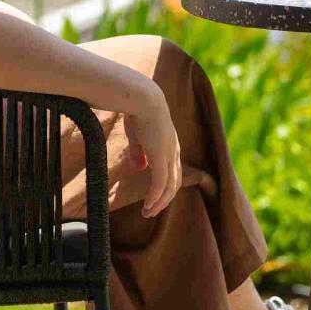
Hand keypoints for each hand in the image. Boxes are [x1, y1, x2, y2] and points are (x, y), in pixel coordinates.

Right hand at [123, 86, 181, 218]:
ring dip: (160, 202)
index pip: (172, 169)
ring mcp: (169, 154)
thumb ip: (139, 151)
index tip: (153, 196)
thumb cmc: (135, 108)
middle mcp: (173, 150)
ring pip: (170, 186)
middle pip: (175, 181)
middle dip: (164, 198)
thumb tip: (140, 168)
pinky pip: (160, 184)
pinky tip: (148, 206)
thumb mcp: (136, 133)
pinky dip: (155, 198)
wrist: (140, 96)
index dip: (164, 184)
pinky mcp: (161, 157)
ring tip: (148, 213)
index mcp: (169, 142)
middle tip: (151, 210)